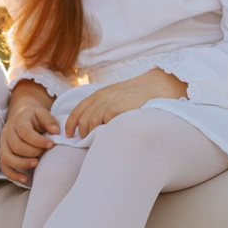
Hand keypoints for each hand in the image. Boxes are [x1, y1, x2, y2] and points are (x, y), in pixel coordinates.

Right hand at [0, 80, 59, 183]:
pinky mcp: (3, 154)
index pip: (25, 132)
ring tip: (36, 164)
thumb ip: (49, 121)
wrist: (21, 116)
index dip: (38, 140)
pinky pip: (4, 167)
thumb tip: (56, 132)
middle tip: (45, 153)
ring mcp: (4, 144)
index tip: (51, 144)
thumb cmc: (34, 117)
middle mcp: (8, 133)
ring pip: (7, 157)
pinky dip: (13, 175)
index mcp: (18, 121)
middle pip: (16, 146)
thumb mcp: (42, 113)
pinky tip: (25, 179)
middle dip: (32, 152)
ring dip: (22, 164)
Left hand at [64, 68, 186, 139]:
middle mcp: (102, 97)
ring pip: (92, 122)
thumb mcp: (117, 97)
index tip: (69, 136)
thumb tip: (92, 125)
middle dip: (82, 133)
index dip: (70, 124)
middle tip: (85, 142)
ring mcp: (110, 102)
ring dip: (91, 134)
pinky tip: (107, 137)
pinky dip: (103, 131)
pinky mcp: (119, 108)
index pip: (78, 110)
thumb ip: (104, 107)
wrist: (158, 85)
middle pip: (84, 119)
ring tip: (96, 142)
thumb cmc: (138, 96)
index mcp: (99, 94)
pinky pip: (105, 123)